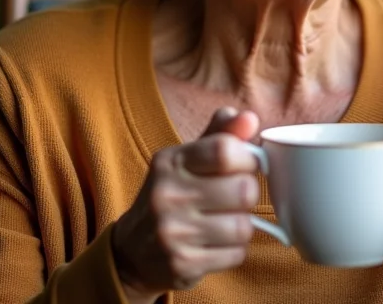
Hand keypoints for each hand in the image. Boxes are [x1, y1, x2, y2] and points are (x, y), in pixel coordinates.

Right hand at [111, 107, 260, 301]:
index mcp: (170, 161)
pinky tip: (217, 243)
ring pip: (243, 226)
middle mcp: (167, 194)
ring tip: (226, 220)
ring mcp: (172, 232)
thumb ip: (221, 134)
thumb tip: (250, 118)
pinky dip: (235, 249)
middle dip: (248, 193)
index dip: (248, 157)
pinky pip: (237, 254)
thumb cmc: (172, 194)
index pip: (224, 150)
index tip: (247, 164)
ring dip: (243, 224)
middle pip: (243, 189)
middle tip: (235, 196)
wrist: (132, 251)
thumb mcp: (188, 158)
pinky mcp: (182, 264)